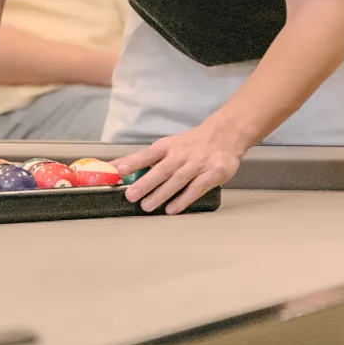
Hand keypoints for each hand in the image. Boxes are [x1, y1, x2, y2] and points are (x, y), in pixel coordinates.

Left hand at [113, 122, 246, 213]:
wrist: (225, 135)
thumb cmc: (191, 144)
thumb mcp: (169, 145)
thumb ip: (147, 159)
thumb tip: (118, 168)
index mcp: (168, 146)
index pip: (148, 154)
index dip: (133, 162)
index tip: (119, 170)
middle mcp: (181, 154)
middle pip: (162, 170)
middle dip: (146, 183)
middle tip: (131, 195)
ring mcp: (197, 164)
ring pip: (177, 180)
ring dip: (161, 194)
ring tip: (147, 206)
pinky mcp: (212, 174)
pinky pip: (196, 188)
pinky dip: (183, 200)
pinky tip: (172, 209)